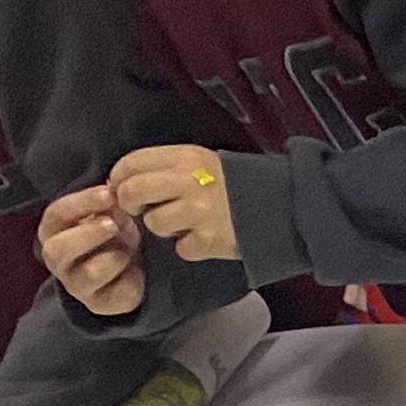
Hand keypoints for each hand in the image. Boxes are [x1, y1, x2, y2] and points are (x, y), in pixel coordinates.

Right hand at [37, 188, 141, 315]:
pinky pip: (116, 293)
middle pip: (59, 249)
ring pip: (89, 273)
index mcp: (54, 231)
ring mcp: (76, 284)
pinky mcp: (100, 304)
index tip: (109, 193)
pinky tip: (137, 271)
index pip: (57, 214)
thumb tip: (114, 186)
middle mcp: (58, 259)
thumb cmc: (112, 234)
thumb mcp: (109, 213)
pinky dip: (132, 279)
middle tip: (114, 224)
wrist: (128, 268)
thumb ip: (107, 203)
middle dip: (88, 234)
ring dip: (115, 257)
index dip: (82, 203)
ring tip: (130, 249)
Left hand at [108, 145, 235, 267]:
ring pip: (154, 223)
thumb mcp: (203, 162)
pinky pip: (181, 248)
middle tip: (141, 210)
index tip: (123, 188)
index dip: (119, 178)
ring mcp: (200, 212)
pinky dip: (190, 247)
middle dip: (130, 204)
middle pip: (133, 192)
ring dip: (164, 228)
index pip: (131, 163)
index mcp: (186, 157)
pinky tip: (205, 237)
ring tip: (184, 224)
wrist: (286, 206)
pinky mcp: (211, 240)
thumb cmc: (239, 185)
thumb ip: (167, 167)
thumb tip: (125, 181)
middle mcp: (190, 181)